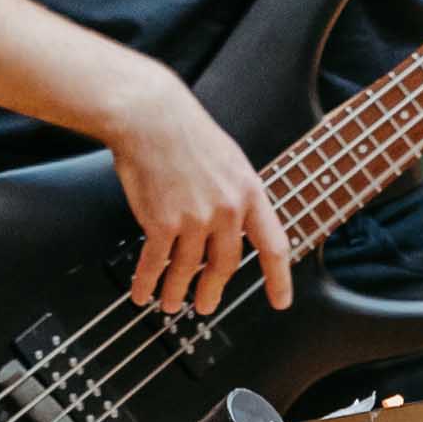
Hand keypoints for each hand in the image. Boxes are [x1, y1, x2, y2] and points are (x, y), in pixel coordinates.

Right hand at [95, 53, 290, 316]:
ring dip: (177, 291)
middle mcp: (227, 210)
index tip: (281, 301)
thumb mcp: (229, 158)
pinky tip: (141, 292)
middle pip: (225, 265)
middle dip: (212, 290)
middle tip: (205, 304)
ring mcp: (195, 219)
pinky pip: (155, 263)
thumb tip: (233, 222)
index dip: (279, 278)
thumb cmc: (184, 130)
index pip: (273, 246)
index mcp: (249, 193)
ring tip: (170, 304)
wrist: (151, 117)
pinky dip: (147, 282)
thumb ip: (235, 192)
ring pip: (188, 269)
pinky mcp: (162, 222)